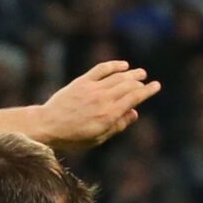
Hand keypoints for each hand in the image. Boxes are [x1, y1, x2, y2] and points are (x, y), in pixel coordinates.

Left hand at [38, 61, 160, 149]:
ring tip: (139, 72)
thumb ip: (117, 125)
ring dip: (131, 73)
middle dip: (140, 82)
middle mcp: (103, 100)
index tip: (156, 86)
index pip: (135, 98)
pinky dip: (114, 65)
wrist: (47, 126)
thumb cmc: (72, 137)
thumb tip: (134, 113)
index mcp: (110, 115)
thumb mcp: (98, 138)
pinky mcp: (81, 82)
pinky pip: (101, 69)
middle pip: (129, 85)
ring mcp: (92, 89)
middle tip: (146, 81)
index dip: (148, 91)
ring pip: (118, 76)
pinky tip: (123, 65)